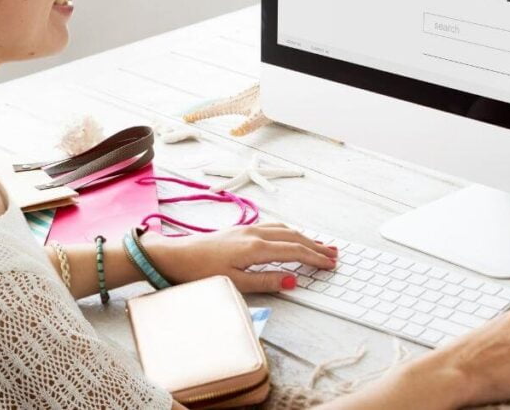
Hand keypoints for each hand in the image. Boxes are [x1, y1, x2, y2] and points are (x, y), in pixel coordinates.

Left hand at [140, 222, 338, 292]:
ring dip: (305, 237)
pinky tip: (292, 235)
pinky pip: (273, 226)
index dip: (315, 258)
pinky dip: (289, 231)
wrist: (175, 255)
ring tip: (320, 245)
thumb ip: (266, 280)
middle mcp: (255, 233)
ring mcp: (248, 229)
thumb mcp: (235, 282)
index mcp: (255, 247)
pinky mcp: (240, 229)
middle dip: (316, 246)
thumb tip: (293, 280)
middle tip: (334, 255)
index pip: (294, 251)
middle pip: (294, 237)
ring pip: (285, 229)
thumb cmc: (200, 271)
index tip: (330, 264)